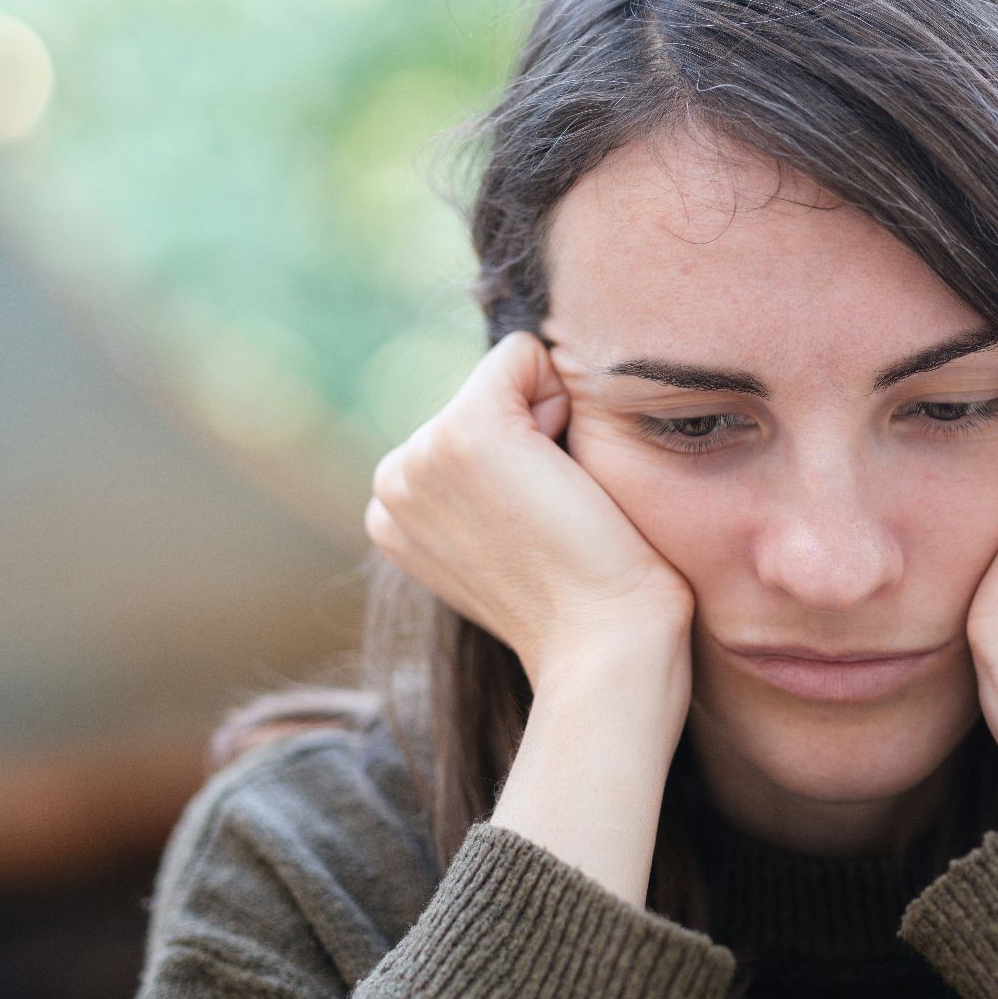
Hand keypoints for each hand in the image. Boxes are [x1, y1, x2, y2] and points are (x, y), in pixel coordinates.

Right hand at [365, 329, 695, 703]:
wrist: (605, 643)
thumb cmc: (586, 599)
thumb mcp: (509, 536)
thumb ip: (488, 487)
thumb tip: (522, 431)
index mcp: (394, 511)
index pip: (466, 425)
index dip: (525, 461)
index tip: (538, 528)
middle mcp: (392, 481)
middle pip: (488, 393)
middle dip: (535, 437)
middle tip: (553, 520)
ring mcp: (421, 456)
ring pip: (507, 377)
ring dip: (552, 427)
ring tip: (557, 507)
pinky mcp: (465, 433)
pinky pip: (523, 355)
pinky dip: (562, 397)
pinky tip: (565, 477)